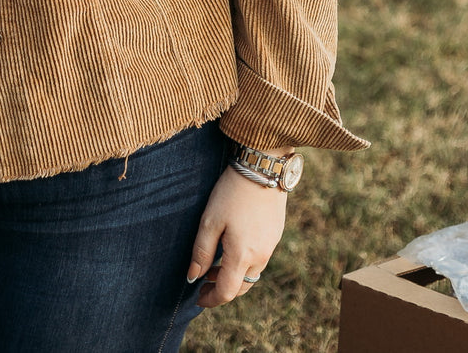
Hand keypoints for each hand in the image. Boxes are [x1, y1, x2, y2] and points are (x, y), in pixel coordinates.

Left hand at [186, 163, 287, 306]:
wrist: (262, 168)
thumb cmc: (232, 193)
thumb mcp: (210, 220)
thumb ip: (201, 252)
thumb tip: (193, 277)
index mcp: (242, 256)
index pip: (226, 292)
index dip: (211, 299)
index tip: (198, 297)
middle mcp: (260, 257)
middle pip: (241, 288)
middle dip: (221, 289)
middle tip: (203, 283)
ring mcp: (270, 246)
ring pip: (251, 275)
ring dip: (233, 276)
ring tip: (214, 266)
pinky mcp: (275, 235)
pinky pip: (259, 260)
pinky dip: (244, 263)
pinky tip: (232, 249)